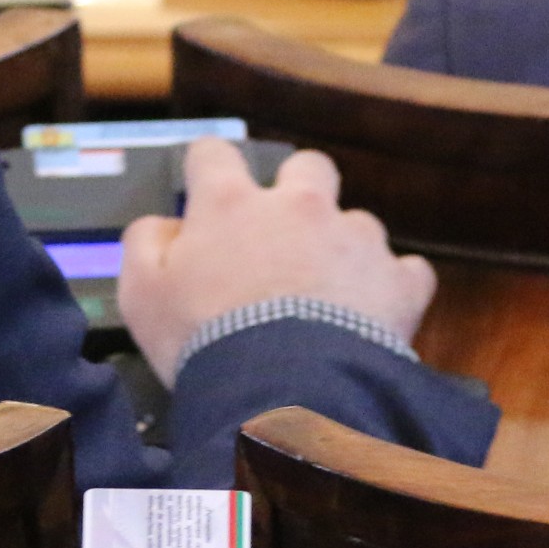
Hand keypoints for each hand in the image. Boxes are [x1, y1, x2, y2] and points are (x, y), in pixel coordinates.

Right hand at [117, 138, 438, 383]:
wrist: (284, 394)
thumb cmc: (206, 344)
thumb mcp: (142, 295)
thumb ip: (145, 245)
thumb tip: (162, 226)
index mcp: (231, 204)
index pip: (213, 154)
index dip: (209, 168)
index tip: (207, 189)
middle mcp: (299, 207)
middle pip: (307, 166)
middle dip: (299, 190)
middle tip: (284, 235)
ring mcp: (355, 239)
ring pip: (357, 223)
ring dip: (344, 250)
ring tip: (329, 300)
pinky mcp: (397, 282)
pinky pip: (406, 272)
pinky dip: (392, 290)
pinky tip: (375, 319)